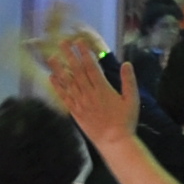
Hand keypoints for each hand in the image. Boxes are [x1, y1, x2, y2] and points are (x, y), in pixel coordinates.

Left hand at [38, 30, 135, 144]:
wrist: (114, 141)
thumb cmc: (126, 121)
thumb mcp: (132, 99)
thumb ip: (129, 81)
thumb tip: (127, 63)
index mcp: (103, 89)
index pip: (91, 67)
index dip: (84, 53)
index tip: (79, 42)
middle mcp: (89, 94)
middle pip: (77, 71)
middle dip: (69, 55)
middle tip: (62, 42)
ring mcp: (80, 103)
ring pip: (67, 83)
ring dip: (59, 68)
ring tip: (52, 57)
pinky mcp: (75, 112)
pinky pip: (64, 97)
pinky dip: (57, 87)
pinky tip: (52, 77)